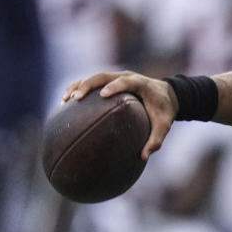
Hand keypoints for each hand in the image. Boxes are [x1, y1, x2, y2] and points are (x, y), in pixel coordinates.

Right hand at [62, 71, 178, 159]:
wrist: (166, 94)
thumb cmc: (164, 110)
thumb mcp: (165, 124)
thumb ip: (156, 139)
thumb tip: (143, 156)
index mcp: (141, 83)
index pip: (126, 81)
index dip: (115, 86)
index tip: (103, 95)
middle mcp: (126, 76)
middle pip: (103, 75)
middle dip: (88, 84)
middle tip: (75, 98)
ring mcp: (117, 77)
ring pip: (94, 77)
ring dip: (78, 85)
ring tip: (65, 100)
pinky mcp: (111, 82)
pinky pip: (92, 82)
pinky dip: (78, 88)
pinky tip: (66, 103)